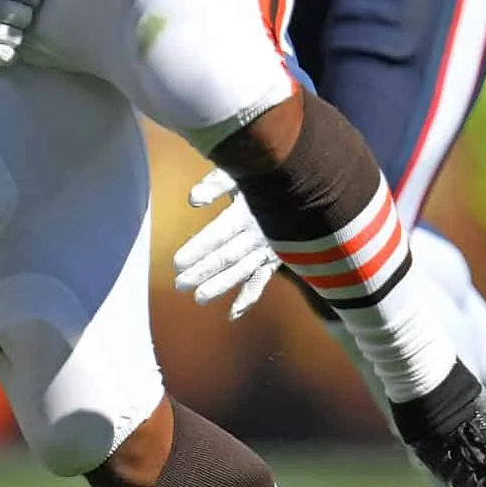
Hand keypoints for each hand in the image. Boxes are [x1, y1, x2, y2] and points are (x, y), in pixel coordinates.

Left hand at [172, 166, 276, 317]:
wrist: (309, 185)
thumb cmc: (267, 175)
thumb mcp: (241, 172)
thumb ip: (216, 184)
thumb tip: (193, 200)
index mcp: (248, 211)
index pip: (219, 234)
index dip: (199, 249)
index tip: (176, 263)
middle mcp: (260, 233)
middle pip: (228, 257)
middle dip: (203, 272)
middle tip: (179, 285)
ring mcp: (270, 249)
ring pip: (243, 272)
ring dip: (221, 286)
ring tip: (199, 299)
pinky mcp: (277, 258)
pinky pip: (262, 280)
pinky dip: (249, 297)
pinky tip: (233, 314)